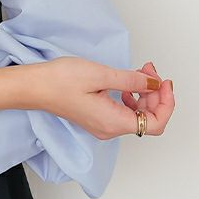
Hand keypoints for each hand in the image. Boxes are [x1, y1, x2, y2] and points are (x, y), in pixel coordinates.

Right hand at [35, 56, 174, 138]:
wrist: (33, 86)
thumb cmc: (59, 81)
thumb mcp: (101, 74)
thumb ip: (132, 81)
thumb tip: (154, 84)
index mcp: (113, 122)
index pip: (155, 123)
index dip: (166, 102)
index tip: (163, 82)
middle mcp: (110, 129)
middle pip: (147, 118)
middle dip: (154, 93)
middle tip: (149, 70)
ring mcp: (102, 125)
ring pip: (136, 115)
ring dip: (143, 94)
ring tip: (138, 73)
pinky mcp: (96, 117)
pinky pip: (123, 112)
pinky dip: (130, 96)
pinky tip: (124, 83)